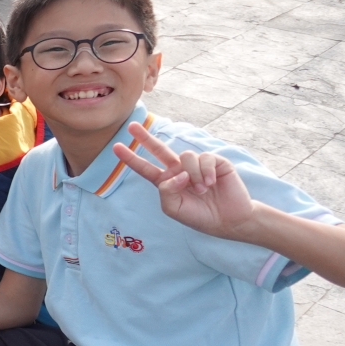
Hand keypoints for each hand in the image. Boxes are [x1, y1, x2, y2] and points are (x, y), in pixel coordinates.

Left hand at [112, 122, 256, 239]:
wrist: (228, 219)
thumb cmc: (200, 216)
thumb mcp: (175, 209)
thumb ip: (167, 191)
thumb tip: (176, 173)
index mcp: (167, 182)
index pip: (146, 168)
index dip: (131, 158)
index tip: (116, 147)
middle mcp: (180, 170)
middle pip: (159, 149)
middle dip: (145, 138)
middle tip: (132, 126)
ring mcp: (196, 165)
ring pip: (186, 156)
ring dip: (193, 175)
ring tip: (202, 190)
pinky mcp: (215, 161)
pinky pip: (204, 158)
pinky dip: (206, 172)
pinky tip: (212, 183)